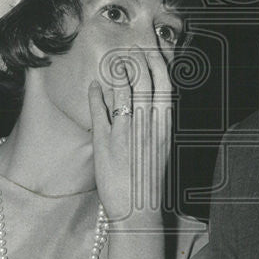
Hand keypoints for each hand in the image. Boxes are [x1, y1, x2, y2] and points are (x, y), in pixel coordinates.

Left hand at [88, 45, 172, 225]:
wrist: (138, 211)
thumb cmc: (148, 180)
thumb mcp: (160, 149)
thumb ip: (157, 124)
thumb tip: (151, 101)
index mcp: (164, 127)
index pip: (164, 85)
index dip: (158, 63)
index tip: (151, 49)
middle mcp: (147, 127)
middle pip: (144, 82)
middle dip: (137, 60)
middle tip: (129, 47)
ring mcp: (126, 133)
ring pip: (122, 91)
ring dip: (116, 72)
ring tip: (111, 61)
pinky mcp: (106, 142)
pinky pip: (100, 110)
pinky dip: (96, 94)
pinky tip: (93, 85)